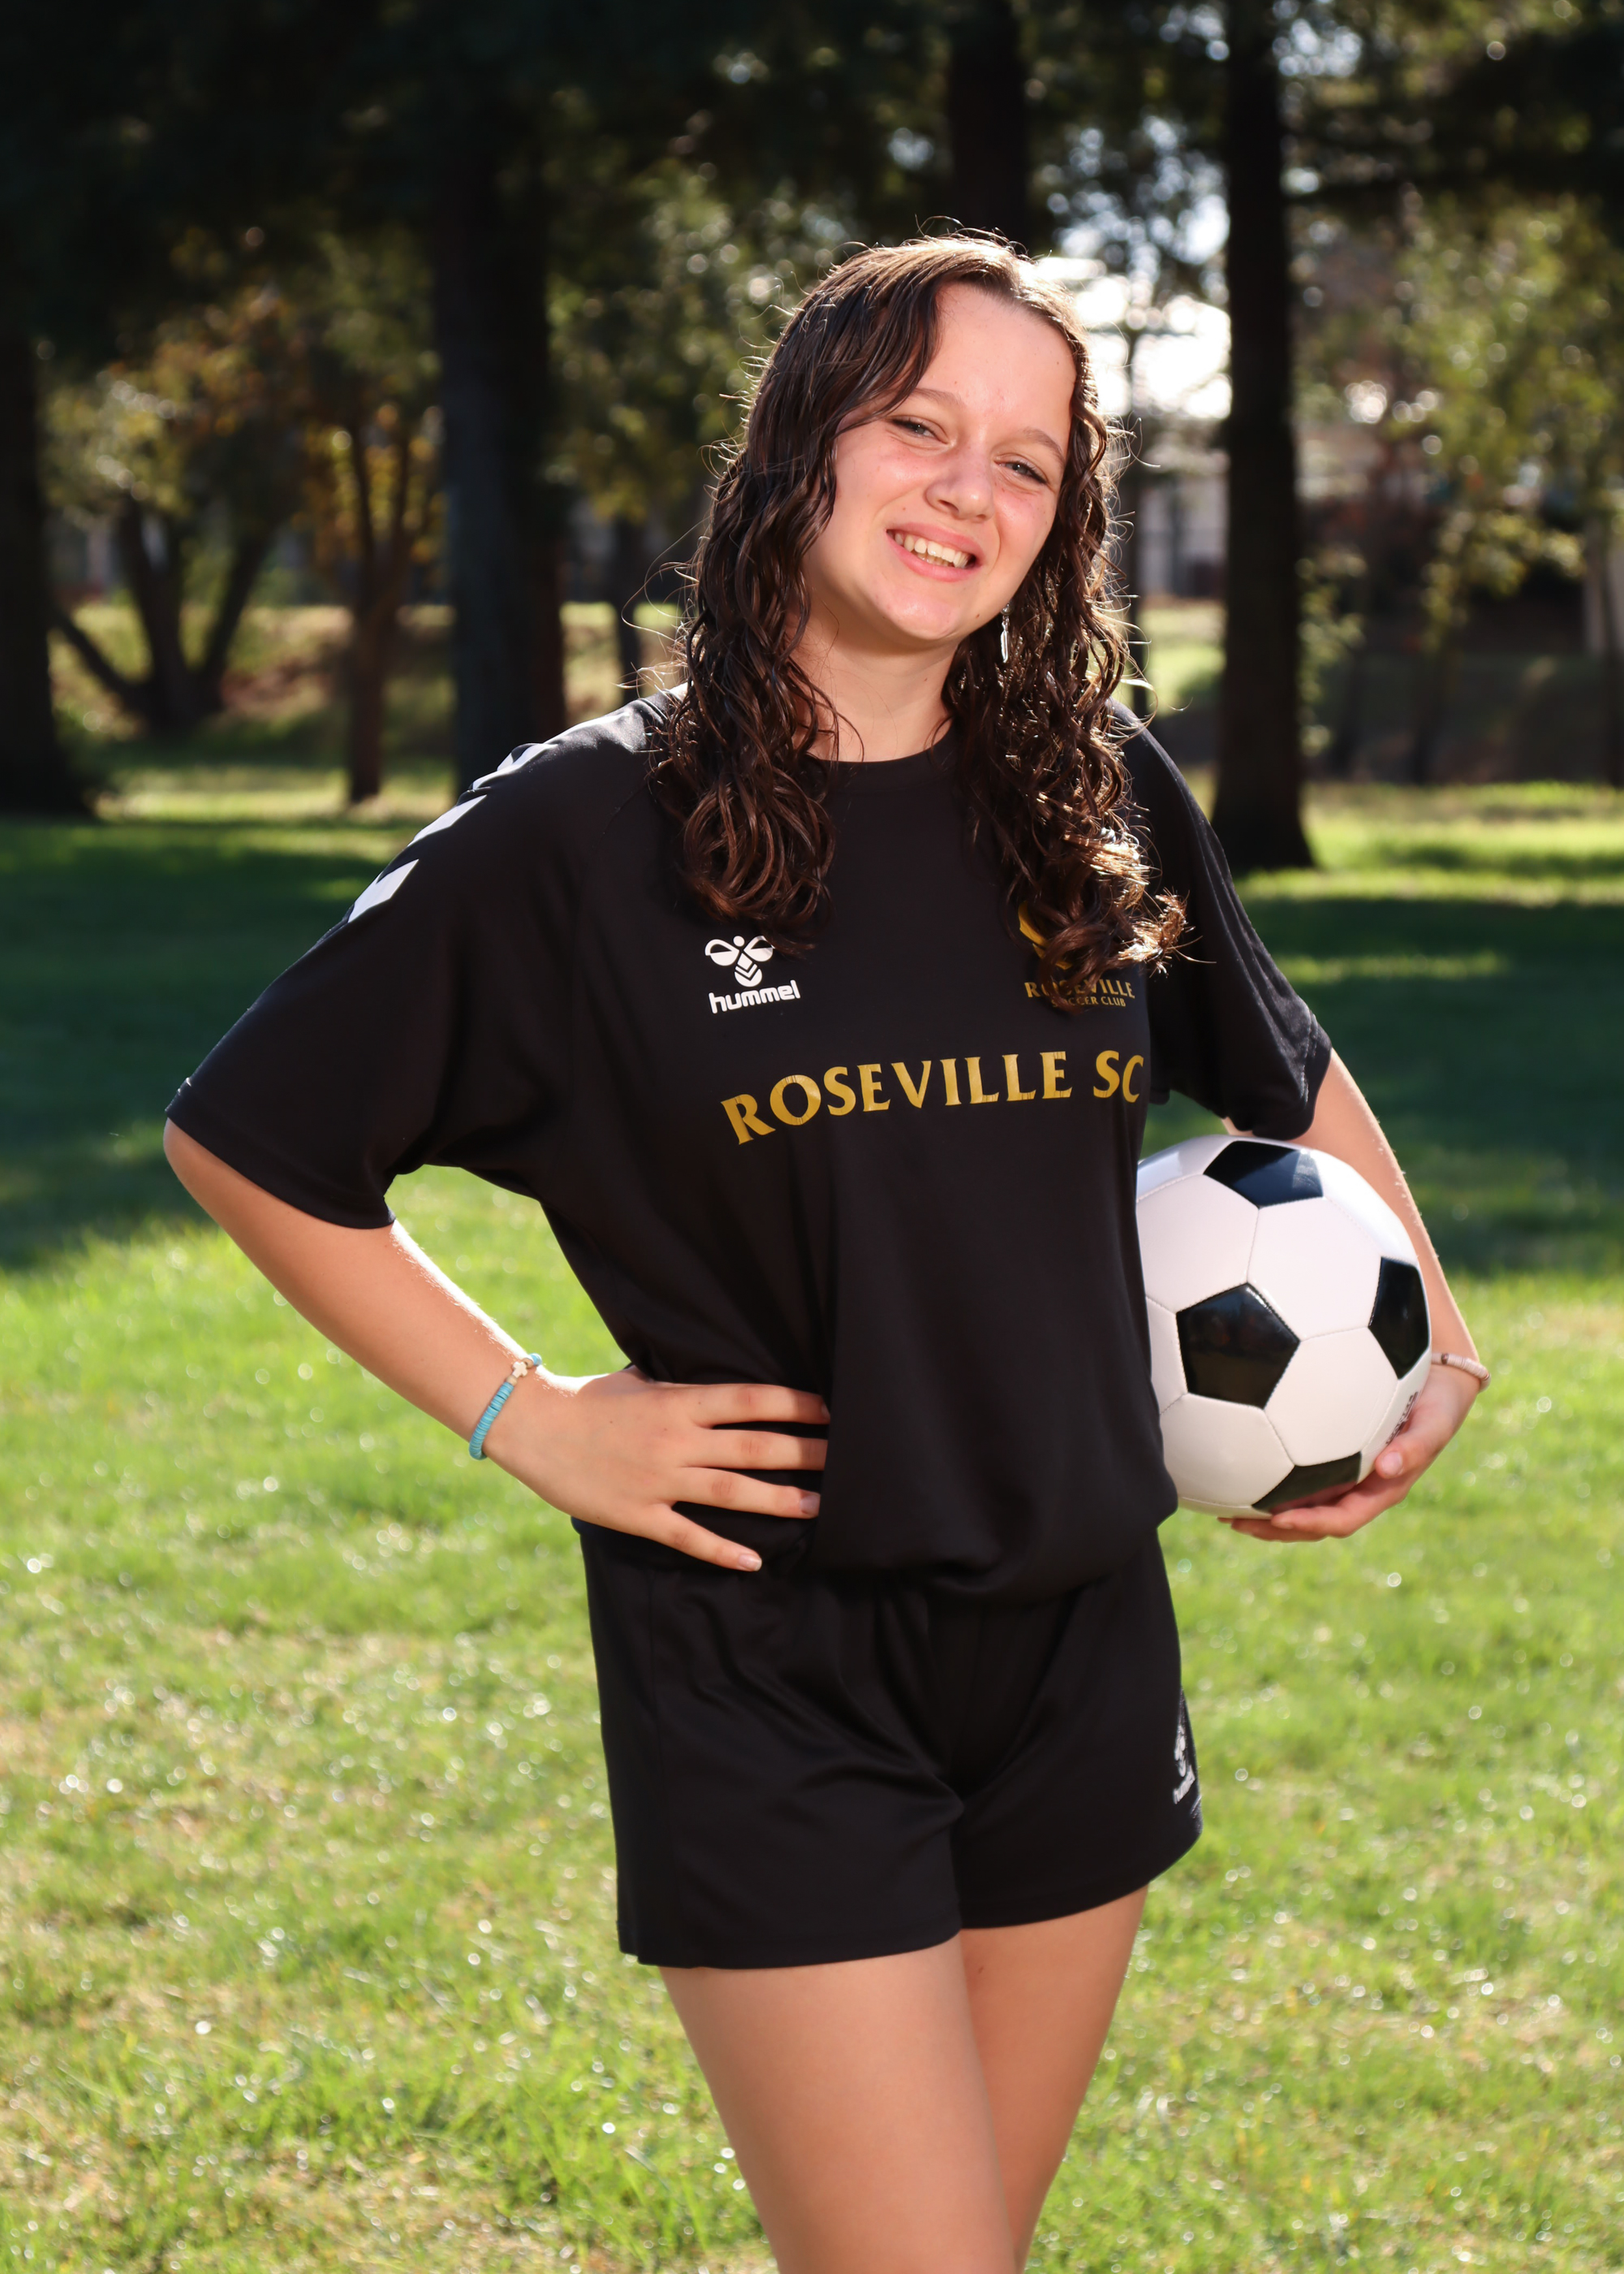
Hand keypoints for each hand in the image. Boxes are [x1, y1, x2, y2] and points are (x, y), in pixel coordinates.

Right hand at [482, 1366, 827, 1570]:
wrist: (534, 1426)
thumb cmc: (589, 1398)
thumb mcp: (639, 1379)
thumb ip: (679, 1385)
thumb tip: (715, 1380)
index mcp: (679, 1403)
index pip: (750, 1400)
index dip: (794, 1404)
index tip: (829, 1409)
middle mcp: (676, 1441)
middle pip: (754, 1447)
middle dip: (804, 1452)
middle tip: (845, 1458)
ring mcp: (659, 1480)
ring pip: (731, 1492)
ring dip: (779, 1500)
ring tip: (818, 1506)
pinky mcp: (638, 1514)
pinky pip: (688, 1536)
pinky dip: (723, 1550)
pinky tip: (755, 1560)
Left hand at [1222, 1363, 1480, 1544]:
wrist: (1440, 1387)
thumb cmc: (1437, 1404)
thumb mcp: (1435, 1423)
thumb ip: (1416, 1445)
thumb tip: (1387, 1467)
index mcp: (1380, 1492)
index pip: (1341, 1520)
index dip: (1309, 1524)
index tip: (1277, 1520)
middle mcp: (1359, 1491)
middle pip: (1312, 1522)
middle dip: (1272, 1528)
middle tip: (1232, 1520)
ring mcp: (1345, 1478)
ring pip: (1300, 1504)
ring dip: (1263, 1512)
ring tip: (1223, 1507)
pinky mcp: (1333, 1460)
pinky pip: (1298, 1477)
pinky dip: (1269, 1479)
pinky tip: (1240, 1466)